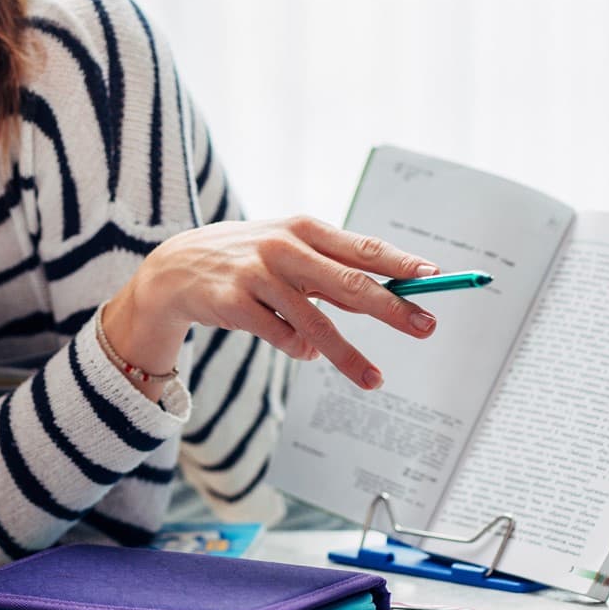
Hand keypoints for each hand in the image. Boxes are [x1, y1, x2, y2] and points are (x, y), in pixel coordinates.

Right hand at [102, 217, 440, 393]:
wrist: (174, 270)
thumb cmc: (246, 259)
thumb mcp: (287, 250)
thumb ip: (330, 269)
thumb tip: (386, 295)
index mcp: (303, 229)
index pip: (362, 247)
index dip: (400, 263)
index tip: (434, 277)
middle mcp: (284, 248)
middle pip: (349, 283)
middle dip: (392, 309)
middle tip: (426, 327)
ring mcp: (258, 275)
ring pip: (316, 323)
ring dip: (348, 356)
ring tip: (374, 380)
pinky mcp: (235, 304)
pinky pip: (282, 338)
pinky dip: (298, 350)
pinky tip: (301, 351)